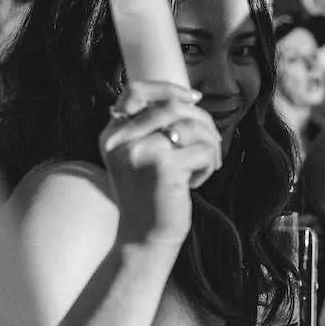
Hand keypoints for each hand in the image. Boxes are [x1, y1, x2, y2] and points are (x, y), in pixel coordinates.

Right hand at [101, 82, 222, 247]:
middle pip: (173, 106)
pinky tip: (196, 181)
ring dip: (210, 144)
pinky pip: (202, 150)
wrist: (144, 237)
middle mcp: (121, 139)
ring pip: (192, 126)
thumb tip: (190, 98)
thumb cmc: (151, 196)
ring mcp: (140, 151)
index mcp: (113, 133)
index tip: (194, 98)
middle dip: (202, 121)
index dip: (169, 88)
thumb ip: (152, 128)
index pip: (136, 91)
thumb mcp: (140, 156)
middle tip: (212, 144)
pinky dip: (208, 164)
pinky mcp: (164, 166)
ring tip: (205, 165)